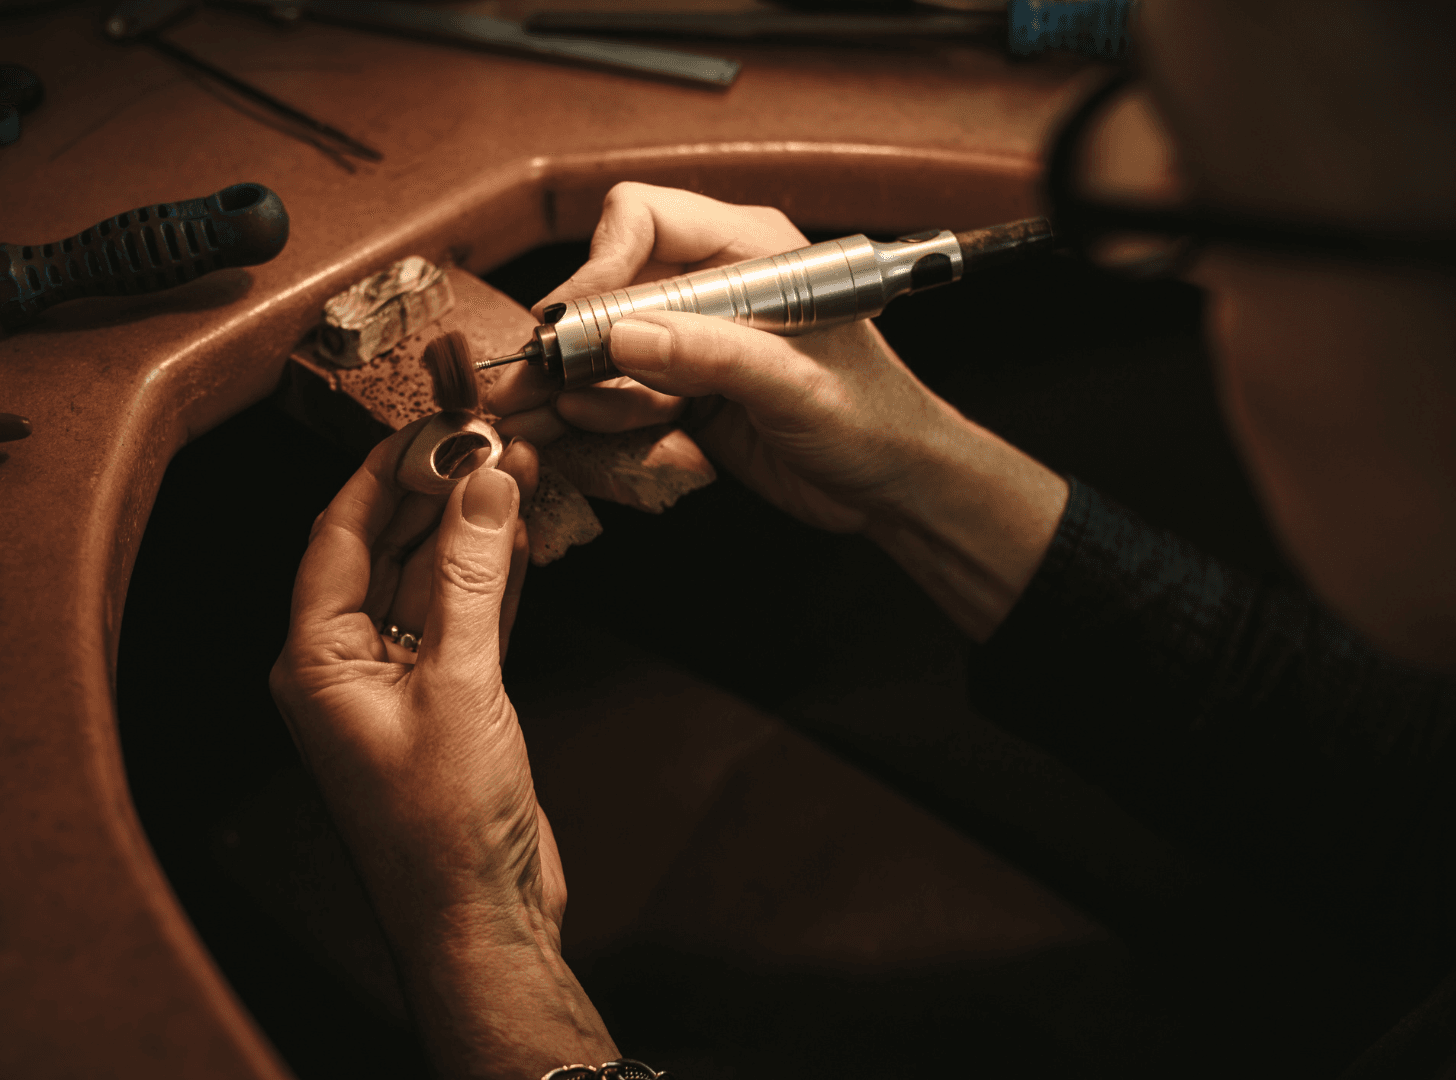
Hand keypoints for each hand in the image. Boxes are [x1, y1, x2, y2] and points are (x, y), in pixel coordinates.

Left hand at [269, 424, 615, 1078]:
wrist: (480, 911)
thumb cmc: (443, 820)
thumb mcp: (460, 681)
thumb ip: (471, 575)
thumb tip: (483, 483)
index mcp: (315, 658)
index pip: (338, 534)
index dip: (384, 471)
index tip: (430, 422)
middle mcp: (345, 664)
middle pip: (385, 549)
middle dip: (436, 492)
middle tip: (487, 437)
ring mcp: (398, 682)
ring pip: (430, 580)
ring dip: (470, 530)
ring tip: (514, 469)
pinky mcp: (448, 700)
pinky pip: (463, 618)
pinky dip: (491, 578)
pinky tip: (519, 535)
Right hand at [488, 182, 1069, 635]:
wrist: (892, 488)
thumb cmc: (873, 421)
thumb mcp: (798, 386)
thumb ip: (715, 355)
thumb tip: (626, 333)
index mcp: (750, 251)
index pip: (642, 219)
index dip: (598, 266)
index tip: (570, 324)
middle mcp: (714, 286)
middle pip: (609, 287)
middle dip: (569, 339)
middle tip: (530, 385)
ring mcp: (695, 340)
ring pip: (603, 346)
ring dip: (577, 386)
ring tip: (557, 421)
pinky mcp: (684, 390)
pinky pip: (619, 393)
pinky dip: (596, 417)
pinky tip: (585, 434)